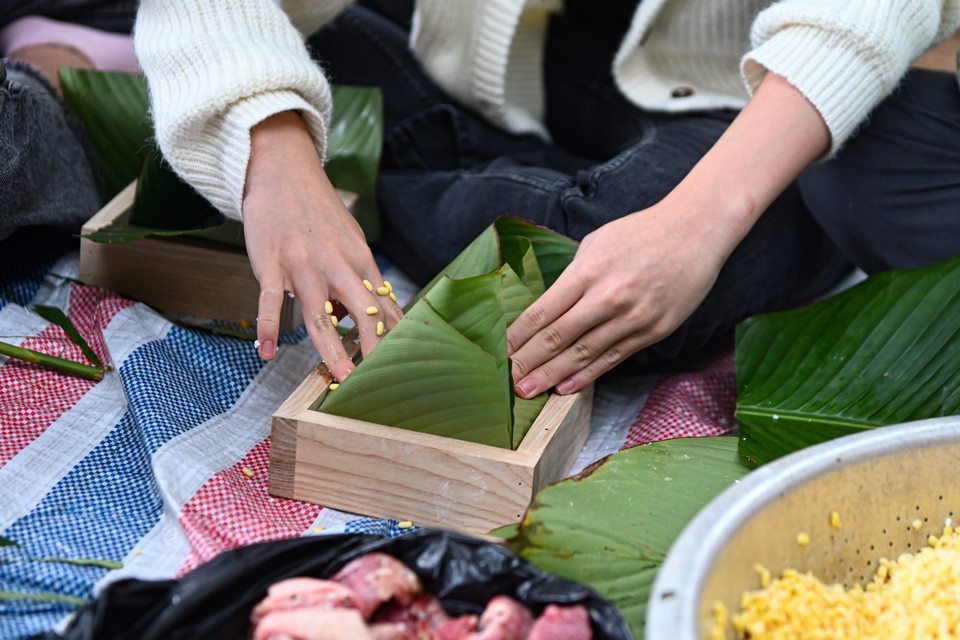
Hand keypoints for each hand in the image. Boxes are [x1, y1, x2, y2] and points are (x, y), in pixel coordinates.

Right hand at [242, 111, 401, 380]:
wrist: (283, 168)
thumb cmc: (317, 209)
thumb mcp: (347, 240)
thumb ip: (356, 277)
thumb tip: (359, 317)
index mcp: (359, 258)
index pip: (384, 303)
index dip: (393, 335)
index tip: (400, 363)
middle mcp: (336, 263)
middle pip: (362, 311)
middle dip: (373, 348)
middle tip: (378, 379)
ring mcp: (302, 265)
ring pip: (319, 314)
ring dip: (330, 349)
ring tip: (338, 377)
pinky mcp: (271, 263)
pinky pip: (269, 301)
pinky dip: (267, 329)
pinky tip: (266, 353)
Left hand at [508, 72, 831, 396]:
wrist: (696, 230)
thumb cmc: (641, 233)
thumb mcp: (597, 243)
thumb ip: (572, 277)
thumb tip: (548, 309)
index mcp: (588, 271)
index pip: (543, 312)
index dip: (519, 337)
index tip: (501, 352)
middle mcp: (608, 296)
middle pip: (558, 338)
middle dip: (529, 363)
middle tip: (509, 383)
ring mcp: (633, 317)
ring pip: (584, 354)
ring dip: (553, 376)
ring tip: (530, 391)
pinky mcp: (655, 330)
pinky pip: (614, 358)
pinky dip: (588, 375)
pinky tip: (567, 387)